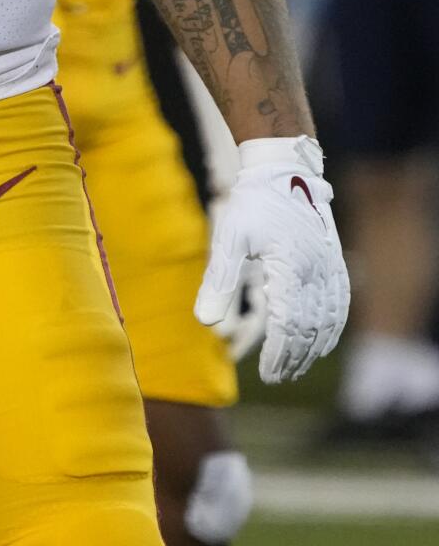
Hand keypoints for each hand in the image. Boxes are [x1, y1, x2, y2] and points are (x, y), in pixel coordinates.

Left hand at [195, 136, 348, 383]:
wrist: (284, 168)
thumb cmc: (254, 201)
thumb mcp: (229, 237)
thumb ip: (219, 281)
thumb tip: (204, 323)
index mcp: (290, 269)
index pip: (288, 325)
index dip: (279, 354)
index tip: (267, 374)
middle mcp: (316, 272)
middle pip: (310, 328)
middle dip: (295, 357)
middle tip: (277, 377)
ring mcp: (330, 266)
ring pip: (329, 319)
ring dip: (314, 346)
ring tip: (296, 365)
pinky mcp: (335, 260)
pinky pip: (341, 302)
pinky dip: (333, 325)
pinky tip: (323, 339)